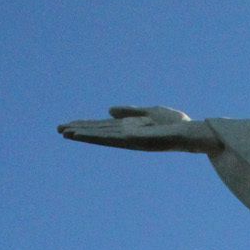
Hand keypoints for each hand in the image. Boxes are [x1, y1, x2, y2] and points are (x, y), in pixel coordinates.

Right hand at [57, 106, 219, 152]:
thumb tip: (109, 110)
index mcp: (130, 128)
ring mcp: (129, 138)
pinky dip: (95, 135)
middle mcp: (127, 135)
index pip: (103, 127)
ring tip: (64, 132)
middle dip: (79, 130)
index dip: (86, 125)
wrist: (191, 132)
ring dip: (83, 134)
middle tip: (58, 129)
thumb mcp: (150, 112)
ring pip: (101, 136)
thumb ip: (130, 111)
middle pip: (98, 132)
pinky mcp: (133, 139)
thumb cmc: (176, 123)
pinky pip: (110, 137)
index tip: (69, 125)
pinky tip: (83, 134)